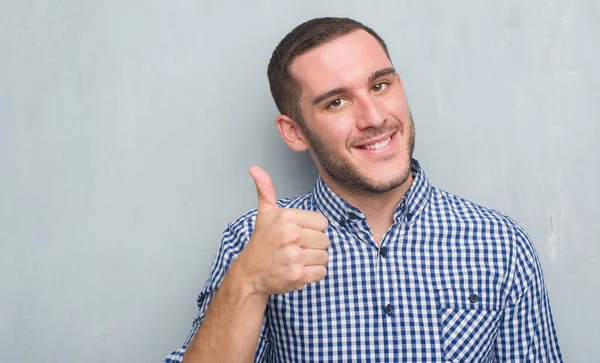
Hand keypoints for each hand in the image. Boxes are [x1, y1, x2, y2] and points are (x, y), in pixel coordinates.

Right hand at [234, 166, 329, 295]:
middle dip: (313, 246)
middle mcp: (291, 235)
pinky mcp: (297, 275)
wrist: (250, 273)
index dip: (312, 230)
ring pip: (324, 257)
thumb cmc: (261, 243)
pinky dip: (313, 274)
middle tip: (296, 249)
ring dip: (314, 261)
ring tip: (297, 259)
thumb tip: (254, 168)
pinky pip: (321, 272)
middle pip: (325, 240)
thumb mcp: (264, 214)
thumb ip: (265, 190)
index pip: (322, 222)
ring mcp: (294, 256)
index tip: (298, 234)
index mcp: (287, 217)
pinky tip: (299, 270)